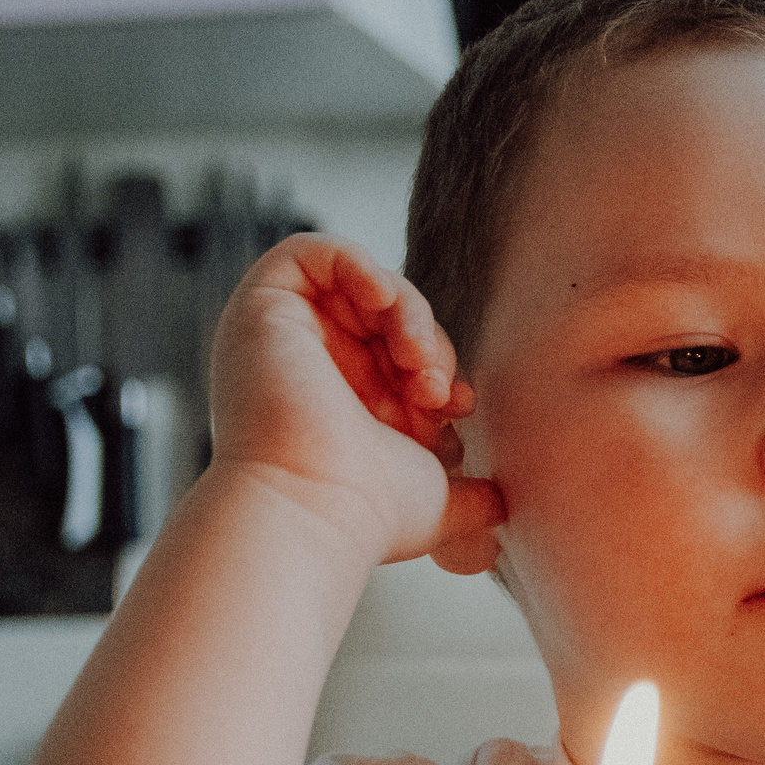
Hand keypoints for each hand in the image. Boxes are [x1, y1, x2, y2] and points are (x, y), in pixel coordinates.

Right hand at [207, 234, 503, 570]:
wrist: (318, 509)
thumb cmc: (370, 512)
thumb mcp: (439, 497)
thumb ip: (472, 496)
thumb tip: (503, 503)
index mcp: (346, 401)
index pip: (404, 348)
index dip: (440, 362)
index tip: (456, 404)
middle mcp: (312, 368)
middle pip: (387, 314)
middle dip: (427, 340)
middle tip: (434, 389)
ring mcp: (286, 338)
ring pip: (360, 284)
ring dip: (404, 310)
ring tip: (415, 360)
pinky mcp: (261, 310)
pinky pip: (307, 251)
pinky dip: (356, 263)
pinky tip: (383, 301)